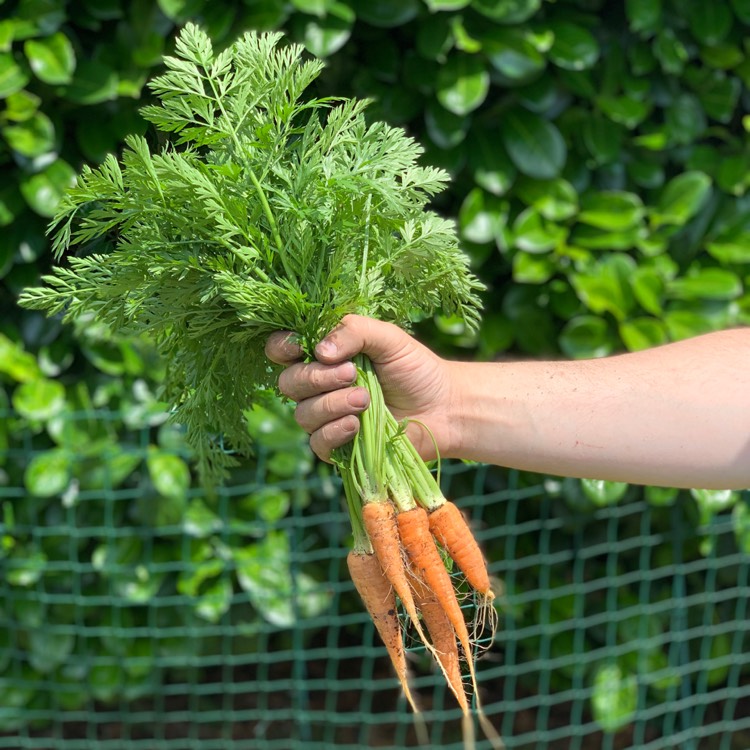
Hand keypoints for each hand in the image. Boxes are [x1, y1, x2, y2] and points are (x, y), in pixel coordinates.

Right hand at [265, 314, 456, 461]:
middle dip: (317, 378)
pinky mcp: (339, 446)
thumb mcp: (389, 338)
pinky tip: (357, 424)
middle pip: (289, 383)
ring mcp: (327, 418)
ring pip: (303, 414)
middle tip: (352, 373)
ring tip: (366, 399)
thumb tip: (319, 350)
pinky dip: (335, 431)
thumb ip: (354, 331)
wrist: (445, 408)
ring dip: (332, 404)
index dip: (282, 347)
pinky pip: (318, 443)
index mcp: (325, 356)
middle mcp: (319, 386)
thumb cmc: (416, 369)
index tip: (299, 347)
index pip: (282, 349)